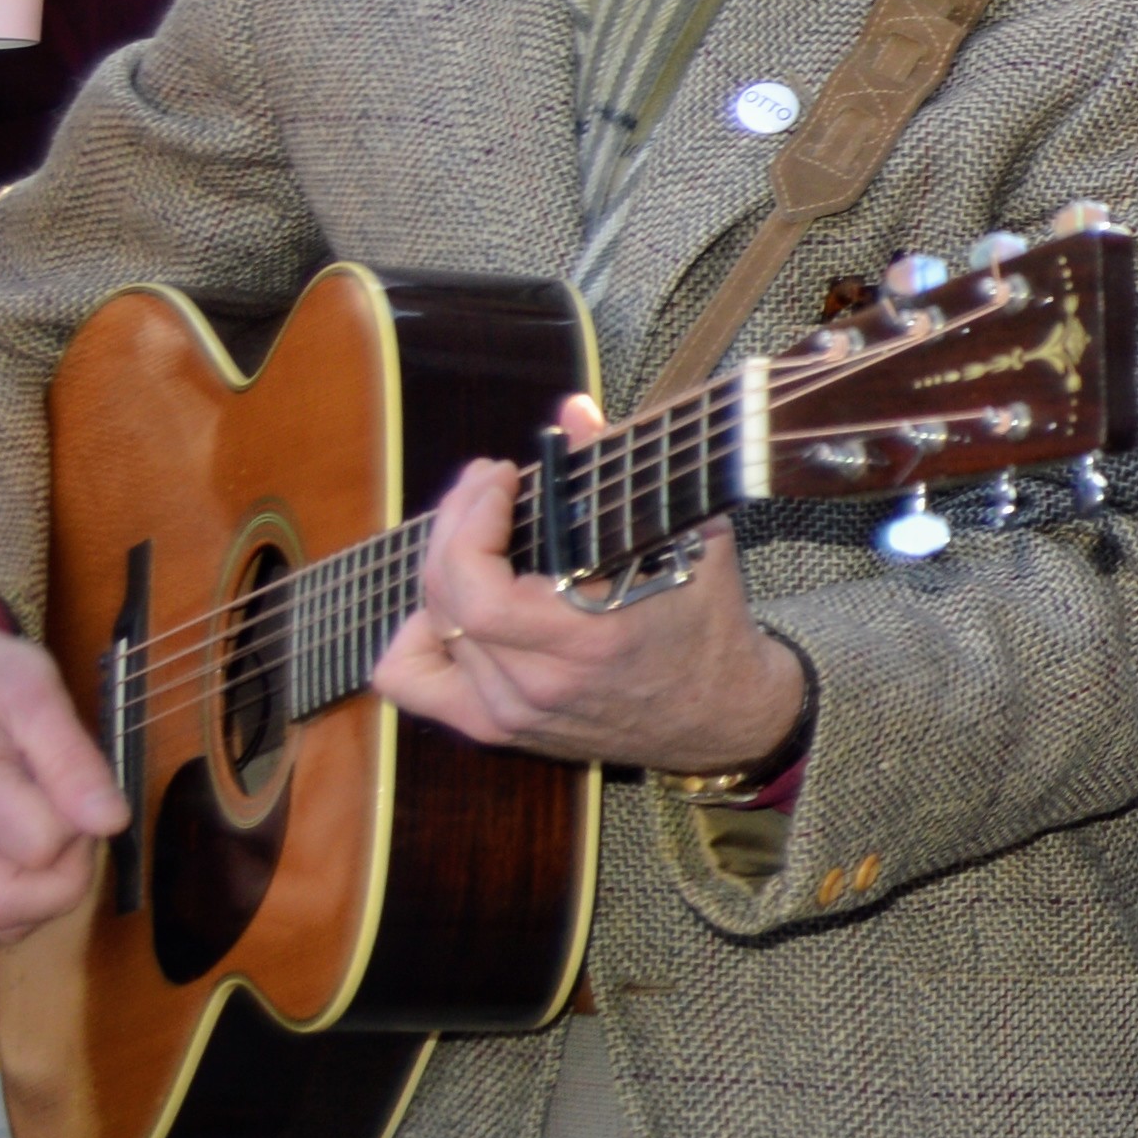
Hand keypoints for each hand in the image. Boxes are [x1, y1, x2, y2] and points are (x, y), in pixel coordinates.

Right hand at [0, 592, 122, 936]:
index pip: (40, 847)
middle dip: (66, 880)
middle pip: (6, 906)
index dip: (79, 825)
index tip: (83, 787)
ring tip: (58, 832)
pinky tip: (37, 847)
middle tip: (78, 825)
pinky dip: (24, 895)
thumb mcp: (39, 694)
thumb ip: (73, 761)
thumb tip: (111, 822)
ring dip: (47, 893)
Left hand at [370, 404, 813, 775]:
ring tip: (474, 537)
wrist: (723, 716)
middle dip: (453, 525)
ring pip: (425, 632)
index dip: (469, 524)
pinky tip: (450, 607)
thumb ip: (626, 473)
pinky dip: (416, 638)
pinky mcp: (498, 727)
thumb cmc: (710, 623)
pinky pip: (414, 682)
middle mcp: (538, 686)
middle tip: (484, 487)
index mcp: (587, 643)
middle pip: (445, 599)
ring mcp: (510, 713)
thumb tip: (572, 410)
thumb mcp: (691, 539)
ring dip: (440, 569)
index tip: (498, 477)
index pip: (479, 592)